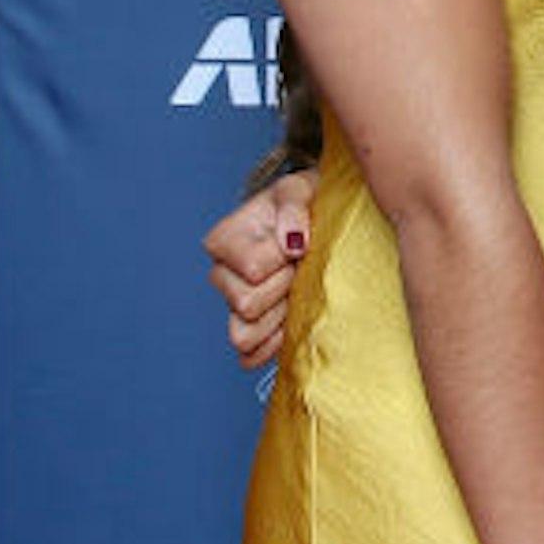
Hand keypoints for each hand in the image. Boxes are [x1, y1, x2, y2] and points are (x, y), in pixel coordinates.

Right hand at [203, 170, 318, 368]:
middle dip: (284, 288)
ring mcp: (235, 303)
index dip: (282, 260)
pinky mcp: (251, 327)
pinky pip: (248, 355)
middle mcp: (222, 274)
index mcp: (224, 240)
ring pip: (243, 334)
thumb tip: (293, 242)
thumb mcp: (303, 189)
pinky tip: (291, 328)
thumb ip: (294, 207)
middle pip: (246, 304)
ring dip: (278, 318)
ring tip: (296, 294)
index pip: (252, 270)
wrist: (322, 218)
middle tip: (299, 269)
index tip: (298, 245)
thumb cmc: (307, 201)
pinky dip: (271, 347)